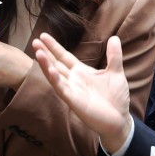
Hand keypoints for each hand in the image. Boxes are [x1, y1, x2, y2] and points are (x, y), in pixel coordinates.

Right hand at [33, 32, 131, 152]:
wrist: (120, 119)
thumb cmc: (116, 98)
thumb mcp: (115, 72)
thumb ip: (114, 56)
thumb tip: (115, 38)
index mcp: (81, 72)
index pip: (64, 57)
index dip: (54, 47)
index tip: (43, 36)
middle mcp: (73, 80)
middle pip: (56, 64)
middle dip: (45, 53)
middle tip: (35, 41)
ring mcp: (72, 90)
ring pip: (55, 75)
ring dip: (46, 64)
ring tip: (38, 52)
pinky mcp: (74, 101)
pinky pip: (62, 89)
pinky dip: (55, 79)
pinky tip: (49, 70)